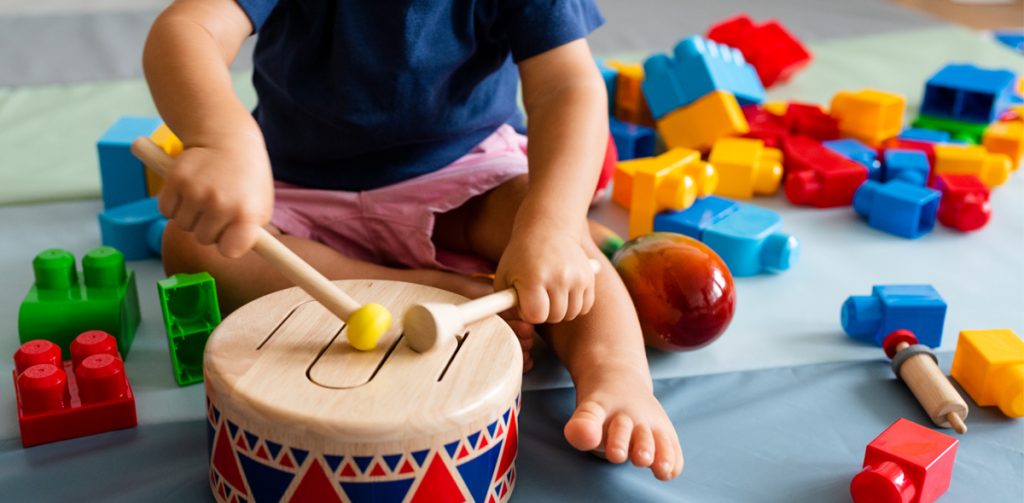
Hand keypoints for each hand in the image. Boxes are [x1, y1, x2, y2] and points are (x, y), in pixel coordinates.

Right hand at [158, 132, 273, 257]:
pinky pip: (166, 209)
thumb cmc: (247, 179)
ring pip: (183, 225)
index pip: (230, 251)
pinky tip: (189, 189)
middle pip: (203, 240)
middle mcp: (221, 204)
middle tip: (217, 207)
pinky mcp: (175, 180)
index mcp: (247, 213)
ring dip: (190, 215)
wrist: (228, 139)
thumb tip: (235, 255)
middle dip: (208, 228)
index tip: (229, 236)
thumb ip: (251, 233)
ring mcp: (197, 192)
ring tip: (205, 195)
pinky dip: (173, 203)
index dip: (227, 245)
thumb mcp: (261, 205)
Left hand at [494, 226, 595, 324]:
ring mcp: (577, 277)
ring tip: (549, 294)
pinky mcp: (589, 277)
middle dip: (544, 312)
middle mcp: (559, 277)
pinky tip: (564, 293)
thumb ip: (505, 305)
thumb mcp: (503, 277)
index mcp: (534, 277)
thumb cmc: (521, 257)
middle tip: (537, 297)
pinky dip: (575, 305)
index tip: (525, 301)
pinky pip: (584, 306)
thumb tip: (519, 324)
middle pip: (554, 316)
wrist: (548, 229)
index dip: (528, 313)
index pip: (536, 315)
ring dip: (559, 310)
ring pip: (571, 314)